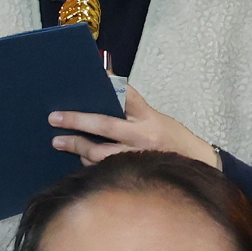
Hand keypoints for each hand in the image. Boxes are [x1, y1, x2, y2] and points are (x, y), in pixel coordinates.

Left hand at [49, 84, 217, 167]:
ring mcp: (137, 157)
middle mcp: (143, 136)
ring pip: (100, 153)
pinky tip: (79, 158)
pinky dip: (89, 164)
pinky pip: (104, 170)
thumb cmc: (171, 139)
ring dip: (78, 147)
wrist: (197, 166)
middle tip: (55, 118)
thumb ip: (131, 110)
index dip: (108, 85)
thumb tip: (104, 92)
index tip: (90, 76)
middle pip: (105, 125)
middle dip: (78, 120)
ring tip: (59, 142)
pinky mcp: (133, 173)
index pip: (126, 95)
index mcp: (149, 117)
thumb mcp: (156, 118)